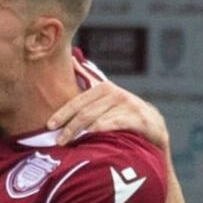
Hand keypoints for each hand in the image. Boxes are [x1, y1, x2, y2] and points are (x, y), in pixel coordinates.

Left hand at [48, 79, 168, 149]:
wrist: (153, 126)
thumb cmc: (122, 111)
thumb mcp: (105, 96)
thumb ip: (89, 80)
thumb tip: (73, 59)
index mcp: (104, 88)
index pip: (77, 101)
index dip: (62, 113)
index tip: (49, 125)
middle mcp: (116, 94)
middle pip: (86, 112)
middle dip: (69, 127)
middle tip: (58, 141)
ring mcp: (129, 106)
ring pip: (99, 120)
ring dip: (82, 132)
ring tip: (70, 143)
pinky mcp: (140, 120)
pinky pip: (116, 125)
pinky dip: (102, 130)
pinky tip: (92, 136)